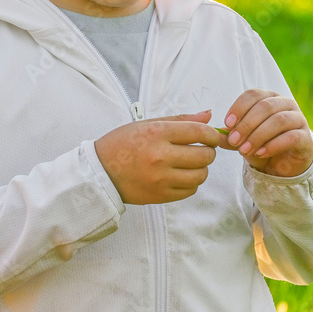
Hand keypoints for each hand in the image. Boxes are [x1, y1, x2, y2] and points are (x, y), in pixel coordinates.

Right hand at [95, 110, 220, 204]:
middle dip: (208, 151)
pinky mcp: (160, 196)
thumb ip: (180, 119)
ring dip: (201, 168)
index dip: (212, 134)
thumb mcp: (148, 123)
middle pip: (204, 156)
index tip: (212, 136)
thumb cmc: (123, 144)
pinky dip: (190, 182)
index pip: (199, 132)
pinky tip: (180, 175)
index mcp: (157, 133)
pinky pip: (190, 190)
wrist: (100, 172)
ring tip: (190, 163)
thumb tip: (209, 115)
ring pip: (201, 175)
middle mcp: (160, 156)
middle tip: (201, 149)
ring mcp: (161, 179)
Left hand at [217, 89, 312, 177]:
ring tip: (244, 150)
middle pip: (265, 106)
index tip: (227, 124)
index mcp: (269, 98)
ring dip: (258, 135)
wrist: (283, 167)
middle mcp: (285, 104)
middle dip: (246, 124)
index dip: (239, 107)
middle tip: (234, 141)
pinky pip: (291, 136)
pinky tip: (261, 153)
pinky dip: (273, 145)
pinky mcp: (306, 137)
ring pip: (278, 120)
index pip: (253, 95)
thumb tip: (214, 133)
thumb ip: (230, 137)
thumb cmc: (262, 147)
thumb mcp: (243, 141)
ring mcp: (298, 119)